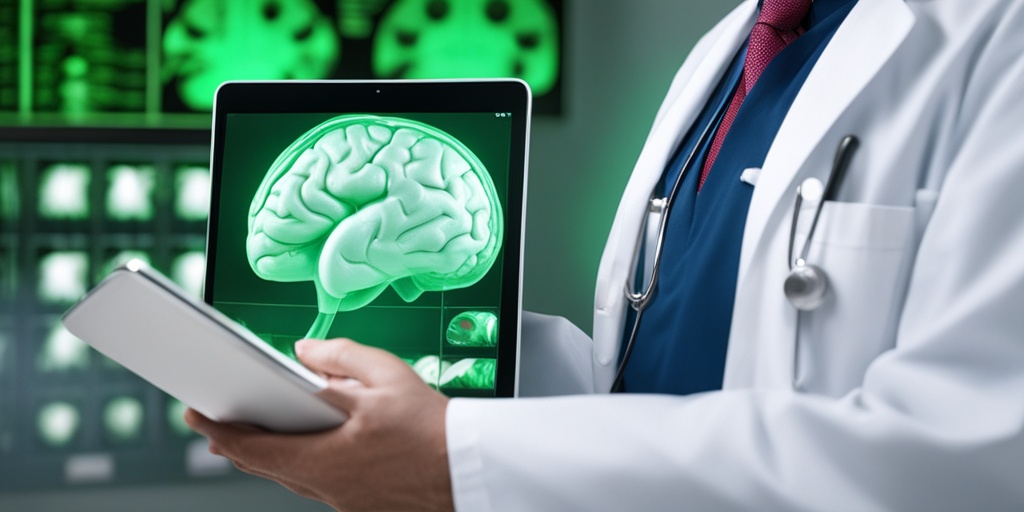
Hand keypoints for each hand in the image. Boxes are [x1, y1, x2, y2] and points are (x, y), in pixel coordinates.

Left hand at [185, 338, 453, 511]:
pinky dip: (302, 463)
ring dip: (269, 454)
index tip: (195, 415)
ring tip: (253, 433)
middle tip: (214, 423)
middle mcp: (328, 485)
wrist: (470, 468)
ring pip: (293, 476)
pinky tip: (309, 447)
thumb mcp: (385, 375)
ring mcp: (345, 499)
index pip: (253, 446)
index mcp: (324, 457)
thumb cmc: (432, 428)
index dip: (218, 429)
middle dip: (237, 443)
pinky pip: (319, 482)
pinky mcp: (363, 503)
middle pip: (268, 466)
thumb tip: (303, 350)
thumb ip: (337, 356)